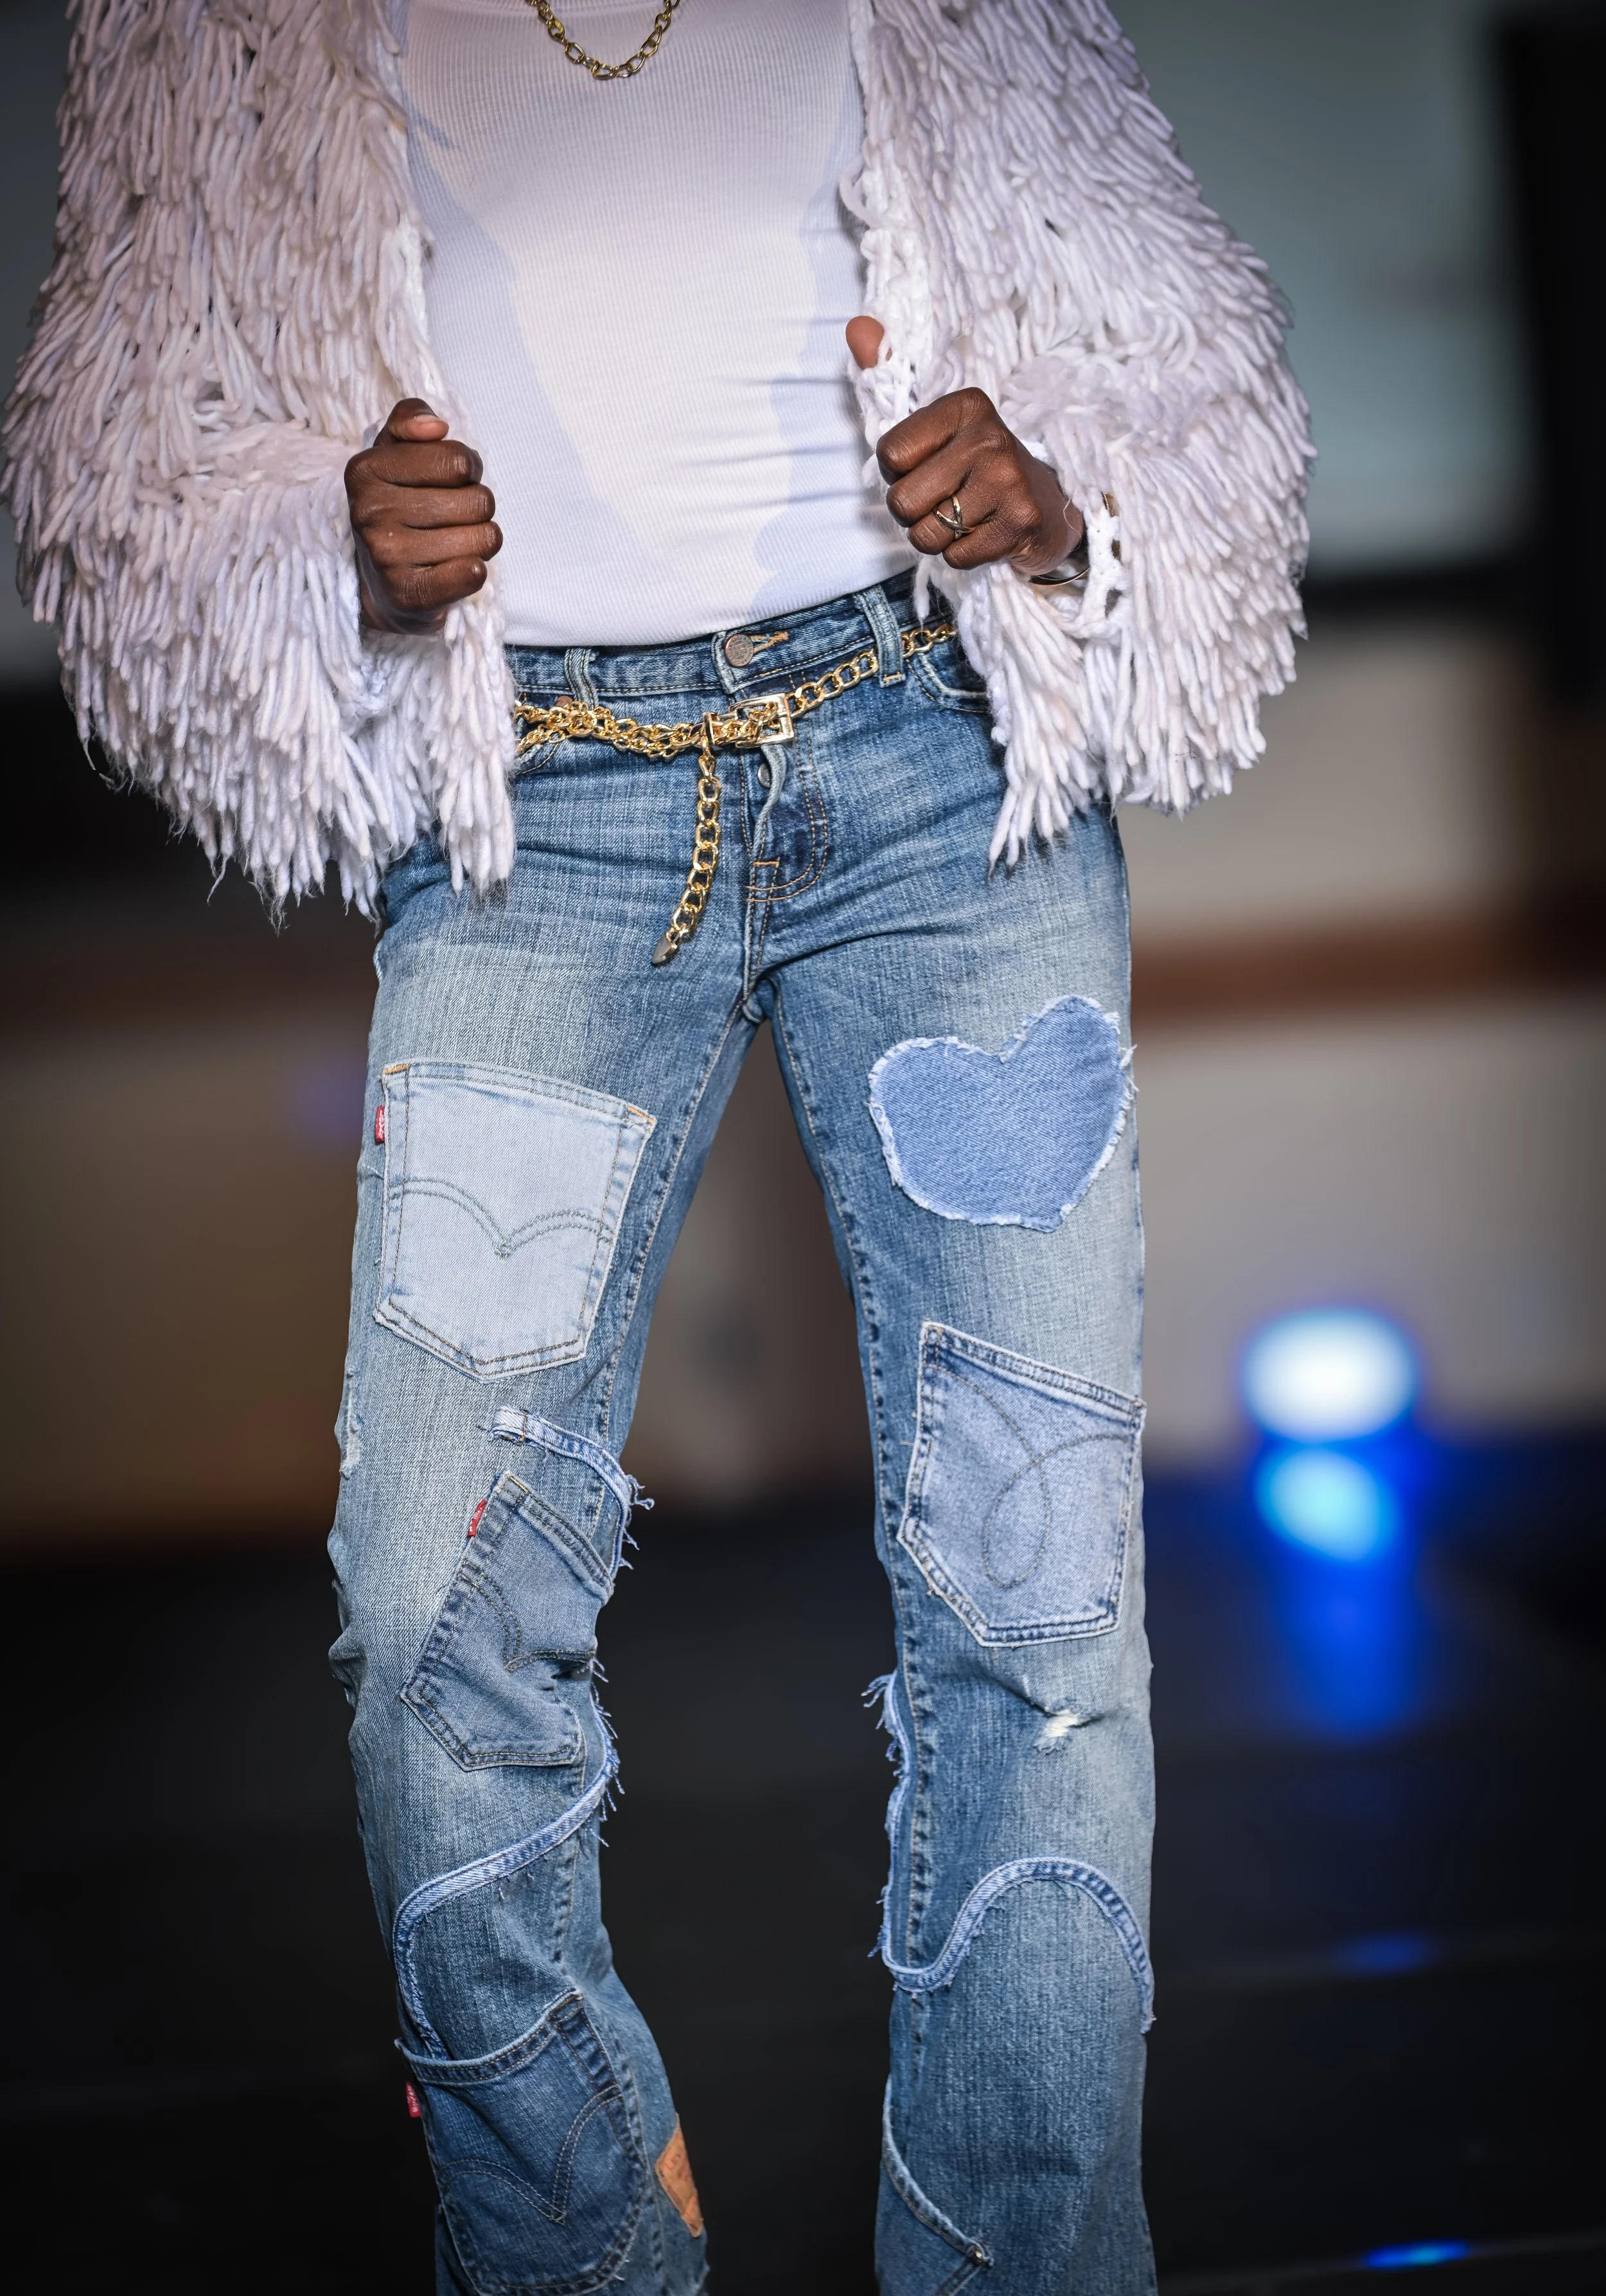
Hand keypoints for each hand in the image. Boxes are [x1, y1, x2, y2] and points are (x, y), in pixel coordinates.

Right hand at [345, 399, 501, 635]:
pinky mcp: (407, 594)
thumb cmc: (398, 505)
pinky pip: (472, 574)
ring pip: (484, 537)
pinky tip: (455, 569)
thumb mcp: (395, 451)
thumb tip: (436, 427)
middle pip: (478, 500)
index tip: (452, 481)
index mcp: (365, 468)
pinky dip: (475, 571)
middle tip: (452, 519)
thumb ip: (410, 418)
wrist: (379, 582)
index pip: (459, 460)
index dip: (469, 471)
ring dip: (479, 541)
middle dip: (476, 508)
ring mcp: (386, 555)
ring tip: (451, 544)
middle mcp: (370, 511)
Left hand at [847, 319, 1082, 576]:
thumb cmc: (976, 465)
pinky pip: (955, 558)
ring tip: (965, 517)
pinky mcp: (1020, 523)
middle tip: (945, 499)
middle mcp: (988, 437)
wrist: (1048, 504)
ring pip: (926, 536)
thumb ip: (890, 372)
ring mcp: (1008, 481)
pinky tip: (985, 534)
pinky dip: (963, 556)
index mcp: (964, 406)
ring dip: (937, 537)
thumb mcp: (935, 421)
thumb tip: (856, 326)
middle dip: (914, 513)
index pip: (889, 455)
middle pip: (902, 503)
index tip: (929, 466)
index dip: (898, 474)